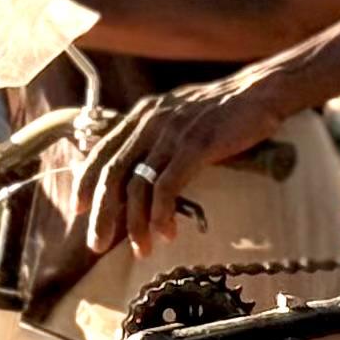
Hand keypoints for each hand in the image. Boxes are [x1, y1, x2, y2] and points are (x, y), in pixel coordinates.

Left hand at [72, 78, 282, 254]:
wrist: (260, 91)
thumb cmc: (224, 109)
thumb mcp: (179, 115)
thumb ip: (157, 137)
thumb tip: (142, 171)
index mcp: (143, 114)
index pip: (102, 151)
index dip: (86, 182)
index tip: (80, 209)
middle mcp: (150, 121)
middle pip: (113, 174)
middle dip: (102, 214)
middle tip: (97, 243)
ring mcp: (172, 133)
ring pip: (139, 186)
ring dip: (136, 224)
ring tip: (142, 248)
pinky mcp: (195, 146)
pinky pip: (168, 187)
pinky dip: (162, 214)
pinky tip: (167, 232)